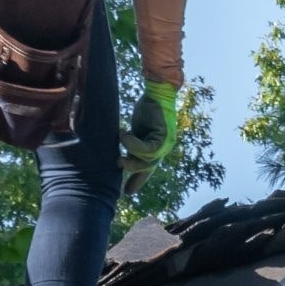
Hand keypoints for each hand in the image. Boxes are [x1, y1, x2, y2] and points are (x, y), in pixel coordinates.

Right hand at [119, 80, 177, 194]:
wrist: (157, 92)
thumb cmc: (147, 110)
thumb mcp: (136, 131)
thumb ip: (132, 145)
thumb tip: (119, 157)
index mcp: (156, 149)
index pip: (146, 169)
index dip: (137, 181)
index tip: (127, 193)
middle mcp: (163, 149)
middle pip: (147, 167)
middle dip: (133, 170)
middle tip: (118, 163)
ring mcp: (166, 144)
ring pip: (148, 160)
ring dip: (131, 154)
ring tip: (119, 143)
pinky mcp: (165, 137)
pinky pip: (149, 149)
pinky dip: (134, 144)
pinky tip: (124, 136)